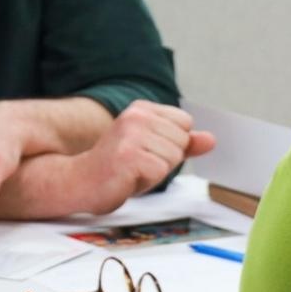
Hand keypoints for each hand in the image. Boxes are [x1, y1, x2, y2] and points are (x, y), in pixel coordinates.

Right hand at [72, 100, 215, 214]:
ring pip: (173, 157)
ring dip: (154, 172)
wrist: (79, 182)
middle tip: (135, 164)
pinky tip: (126, 178)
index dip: (169, 145)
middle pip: (181, 142)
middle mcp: (135, 116)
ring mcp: (131, 134)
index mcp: (141, 109)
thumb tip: (211, 139)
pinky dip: (146, 182)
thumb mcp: (152, 150)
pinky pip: (160, 172)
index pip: (184, 124)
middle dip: (164, 160)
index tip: (143, 151)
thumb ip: (182, 143)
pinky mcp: (129, 155)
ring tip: (130, 171)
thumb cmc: (116, 168)